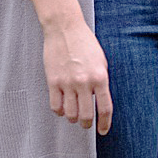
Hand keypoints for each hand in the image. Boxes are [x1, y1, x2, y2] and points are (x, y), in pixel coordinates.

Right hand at [43, 15, 112, 131]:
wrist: (64, 27)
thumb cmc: (84, 42)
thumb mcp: (101, 61)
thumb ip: (101, 83)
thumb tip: (101, 104)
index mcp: (99, 77)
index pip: (105, 109)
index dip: (105, 124)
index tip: (102, 130)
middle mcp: (84, 81)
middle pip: (86, 116)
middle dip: (87, 123)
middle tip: (86, 122)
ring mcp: (67, 82)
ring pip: (71, 114)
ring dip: (73, 118)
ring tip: (73, 113)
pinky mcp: (53, 80)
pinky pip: (56, 106)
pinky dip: (60, 111)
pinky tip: (62, 106)